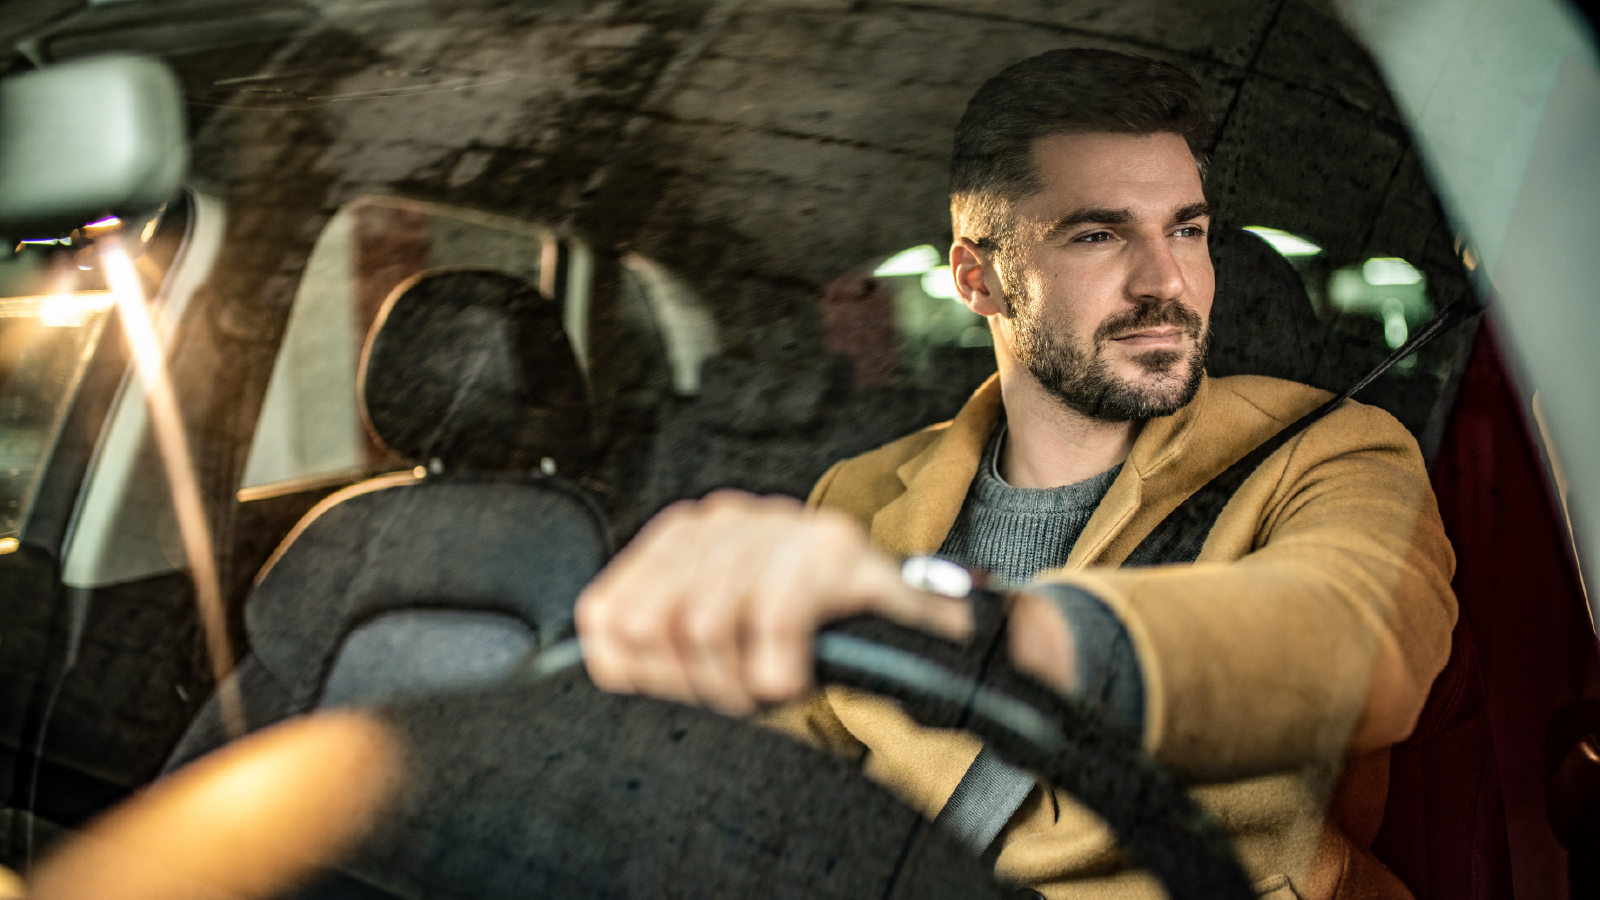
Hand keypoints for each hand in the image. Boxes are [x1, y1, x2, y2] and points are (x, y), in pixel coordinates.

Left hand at [575, 491, 971, 715]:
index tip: (681, 694)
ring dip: (738, 684)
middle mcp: (722, 521)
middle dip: (690, 683)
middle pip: (651, 624)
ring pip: (706, 624)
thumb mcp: (718, 641)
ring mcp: (778, 528)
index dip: (637, 674)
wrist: (912, 631)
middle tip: (734, 698)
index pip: (606, 615)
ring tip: (767, 690)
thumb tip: (602, 660)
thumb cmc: (805, 641)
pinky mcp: (832, 549)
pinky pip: (773, 619)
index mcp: (680, 539)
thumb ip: (654, 646)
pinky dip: (777, 669)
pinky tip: (794, 679)